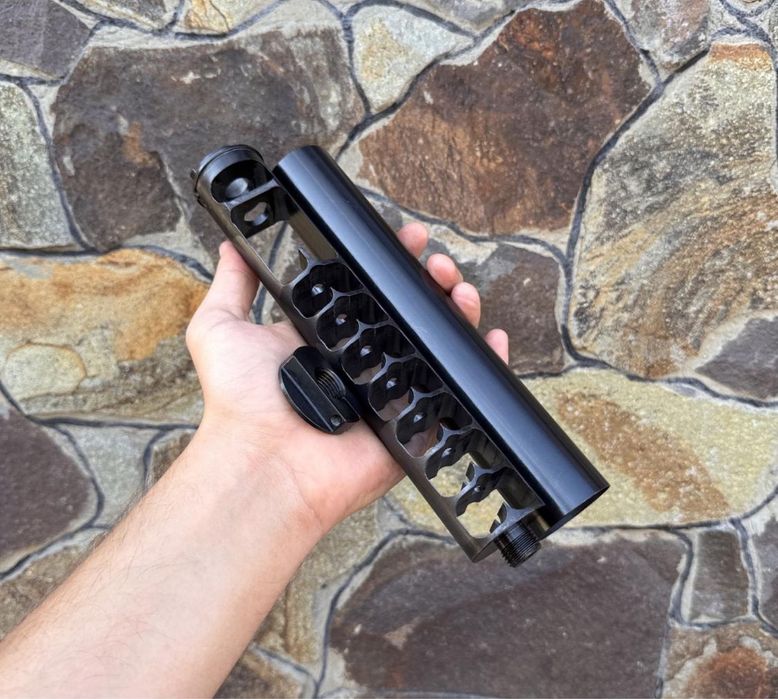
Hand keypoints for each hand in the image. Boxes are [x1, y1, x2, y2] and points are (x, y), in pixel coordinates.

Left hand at [185, 223, 508, 535]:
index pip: (371, 291)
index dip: (392, 263)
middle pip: (412, 314)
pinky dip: (485, 366)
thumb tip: (230, 244)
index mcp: (328, 338)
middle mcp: (364, 363)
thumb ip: (231, 284)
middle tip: (436, 262)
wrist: (264, 462)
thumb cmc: (241, 401)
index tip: (405, 237)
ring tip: (459, 288)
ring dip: (458, 311)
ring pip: (439, 345)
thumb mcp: (220, 328)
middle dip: (431, 281)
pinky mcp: (416, 425)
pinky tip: (492, 338)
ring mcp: (393, 393)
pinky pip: (459, 393)